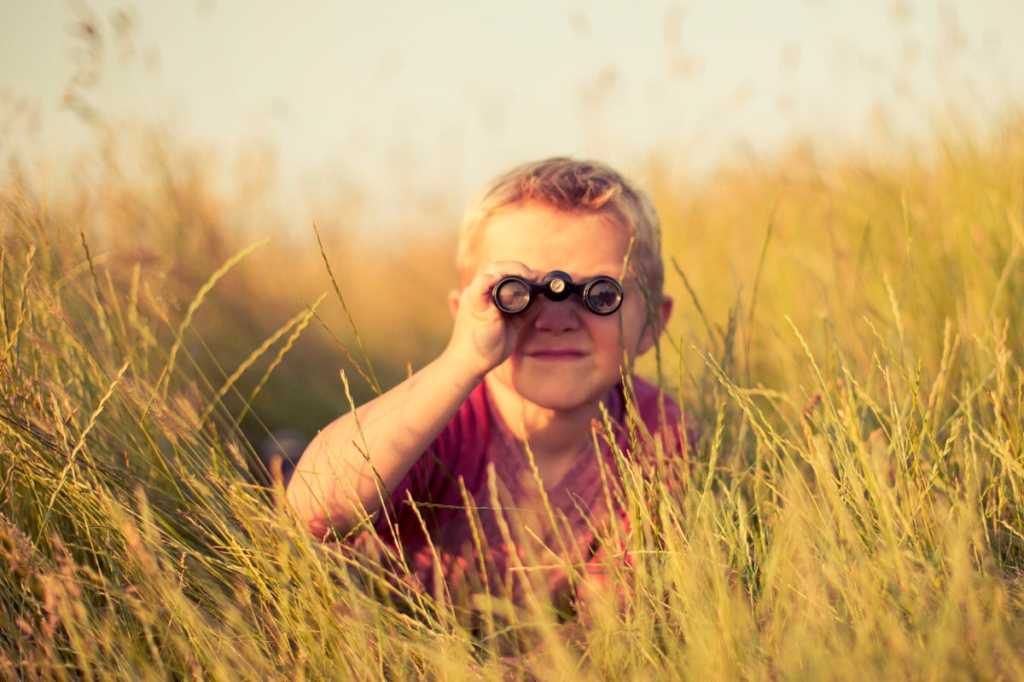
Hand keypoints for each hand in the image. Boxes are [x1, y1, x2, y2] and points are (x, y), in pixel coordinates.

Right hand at [444, 261, 537, 378]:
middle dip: (520, 268)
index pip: (505, 274)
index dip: (522, 272)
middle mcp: (481, 292)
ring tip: (529, 276)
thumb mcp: (515, 324)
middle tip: (536, 277)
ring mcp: (476, 295)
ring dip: (513, 269)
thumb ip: (526, 310)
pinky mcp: (474, 303)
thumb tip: (542, 299)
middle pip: (499, 267)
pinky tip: (510, 279)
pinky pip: (483, 282)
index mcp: (489, 295)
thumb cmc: (489, 345)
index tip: (539, 279)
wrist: (471, 362)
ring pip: (492, 269)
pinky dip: (495, 277)